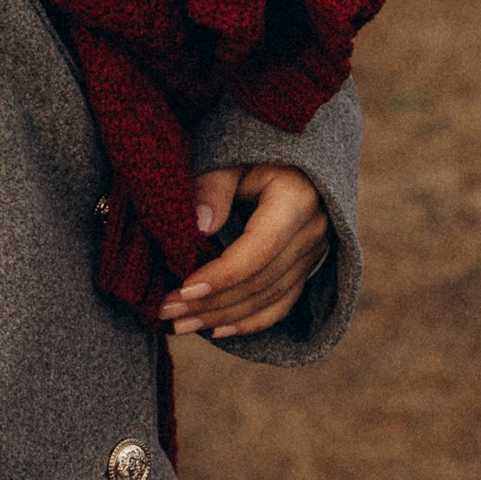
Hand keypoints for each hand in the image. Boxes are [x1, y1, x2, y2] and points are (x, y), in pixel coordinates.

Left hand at [160, 165, 328, 339]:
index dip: (221, 276)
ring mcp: (314, 252)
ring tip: (179, 326)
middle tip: (166, 312)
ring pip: (269, 298)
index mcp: (297, 200)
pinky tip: (217, 331)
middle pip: (260, 281)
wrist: (294, 152)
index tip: (182, 290)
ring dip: (222, 317)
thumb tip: (200, 226)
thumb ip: (215, 185)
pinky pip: (283, 302)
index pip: (258, 251)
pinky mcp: (309, 264)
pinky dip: (252, 322)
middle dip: (210, 303)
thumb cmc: (254, 147)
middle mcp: (313, 231)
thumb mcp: (232, 154)